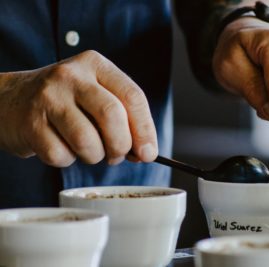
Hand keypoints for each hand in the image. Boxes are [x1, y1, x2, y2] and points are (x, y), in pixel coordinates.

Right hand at [0, 50, 157, 166]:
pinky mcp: (30, 123)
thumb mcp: (96, 95)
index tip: (149, 153)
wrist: (11, 99)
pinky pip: (61, 155)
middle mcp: (71, 76)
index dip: (145, 129)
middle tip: (118, 155)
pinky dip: (68, 160)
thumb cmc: (66, 101)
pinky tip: (62, 147)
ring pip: (87, 141)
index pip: (133, 96)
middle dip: (121, 145)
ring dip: (94, 156)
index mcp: (96, 65)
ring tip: (89, 150)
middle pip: (112, 116)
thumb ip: (124, 118)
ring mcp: (48, 98)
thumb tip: (146, 151)